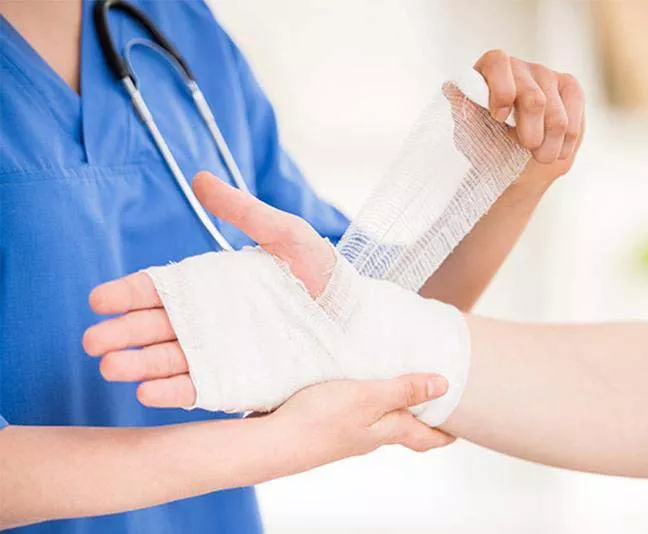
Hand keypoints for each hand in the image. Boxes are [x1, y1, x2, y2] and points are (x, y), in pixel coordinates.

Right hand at [83, 172, 333, 407]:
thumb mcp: (286, 234)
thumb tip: (199, 178)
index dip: (129, 294)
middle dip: (122, 334)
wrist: (358, 317)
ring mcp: (223, 354)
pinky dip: (174, 393)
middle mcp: (211, 323)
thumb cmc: (323, 273)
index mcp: (213, 287)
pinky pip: (201, 389)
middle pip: (156, 328)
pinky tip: (148, 393)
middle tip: (93, 342)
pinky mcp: (240, 383)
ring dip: (139, 366)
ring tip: (112, 368)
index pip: (160, 291)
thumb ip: (245, 211)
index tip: (99, 299)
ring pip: (171, 361)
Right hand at [269, 374, 454, 471]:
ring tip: (400, 389)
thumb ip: (404, 390)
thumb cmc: (320, 420)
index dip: (444, 433)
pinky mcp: (325, 426)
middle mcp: (369, 436)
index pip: (424, 436)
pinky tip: (358, 389)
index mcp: (386, 430)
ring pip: (379, 422)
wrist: (274, 442)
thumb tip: (443, 387)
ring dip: (394, 408)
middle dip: (421, 418)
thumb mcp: (369, 397)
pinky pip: (356, 415)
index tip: (460, 429)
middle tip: (435, 404)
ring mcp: (346, 433)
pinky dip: (367, 404)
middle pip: (404, 429)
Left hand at [474, 49, 585, 180]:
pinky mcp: (569, 88)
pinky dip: (566, 142)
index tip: (499, 118)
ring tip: (540, 156)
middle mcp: (518, 67)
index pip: (498, 62)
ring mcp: (546, 75)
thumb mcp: (472, 138)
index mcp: (488, 72)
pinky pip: (574, 117)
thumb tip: (451, 89)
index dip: (502, 90)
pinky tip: (556, 151)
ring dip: (548, 144)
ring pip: (555, 114)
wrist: (515, 167)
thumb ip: (466, 115)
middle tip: (527, 148)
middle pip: (533, 96)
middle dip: (530, 132)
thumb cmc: (488, 148)